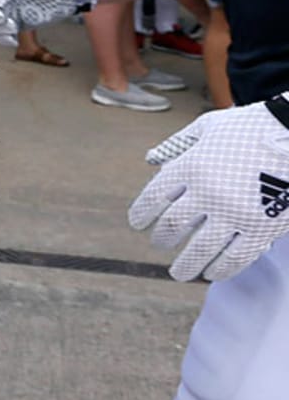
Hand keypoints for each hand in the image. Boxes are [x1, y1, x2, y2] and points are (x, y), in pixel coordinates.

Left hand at [129, 100, 288, 281]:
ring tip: (178, 272)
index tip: (136, 224)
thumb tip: (151, 160)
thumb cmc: (250, 128)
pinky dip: (221, 268)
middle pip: (174, 224)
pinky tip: (212, 273)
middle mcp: (208, 192)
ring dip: (186, 264)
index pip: (155, 196)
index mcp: (191, 165)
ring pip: (202, 248)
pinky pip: (236, 257)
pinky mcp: (262, 229)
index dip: (142, 212)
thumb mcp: (208, 126)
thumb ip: (178, 144)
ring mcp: (235, 213)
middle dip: (163, 237)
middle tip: (159, 243)